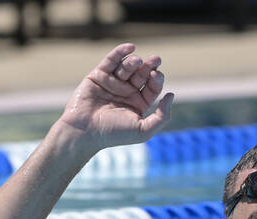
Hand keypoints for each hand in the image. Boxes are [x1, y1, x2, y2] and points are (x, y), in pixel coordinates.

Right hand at [58, 43, 173, 149]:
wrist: (85, 132)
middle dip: (149, 66)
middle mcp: (126, 92)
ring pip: (127, 67)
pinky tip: (130, 48)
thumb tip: (171, 95)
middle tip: (156, 60)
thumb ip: (163, 116)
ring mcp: (112, 83)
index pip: (152, 87)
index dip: (156, 79)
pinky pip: (110, 60)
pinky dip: (120, 52)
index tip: (157, 76)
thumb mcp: (144, 130)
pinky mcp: (98, 76)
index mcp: (137, 104)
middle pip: (141, 74)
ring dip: (134, 62)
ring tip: (138, 62)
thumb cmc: (115, 134)